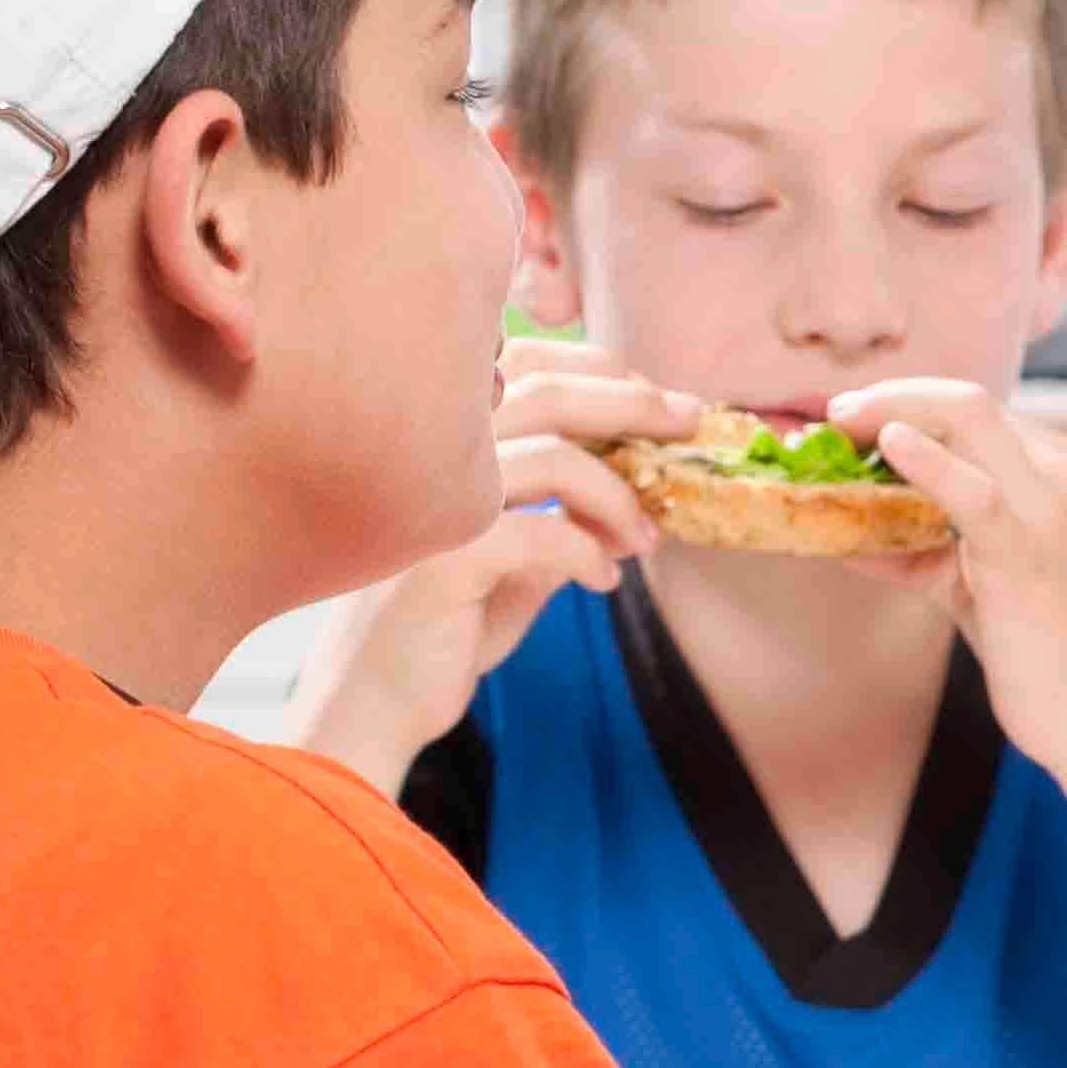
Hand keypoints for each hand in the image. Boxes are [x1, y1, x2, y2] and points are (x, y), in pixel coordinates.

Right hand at [289, 338, 707, 784]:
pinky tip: (602, 582)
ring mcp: (425, 502)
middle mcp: (423, 456)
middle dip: (632, 403)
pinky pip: (541, 532)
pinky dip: (588, 552)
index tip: (656, 402)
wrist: (377, 704)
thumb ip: (563, 505)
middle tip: (689, 420)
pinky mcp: (438, 560)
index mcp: (439, 441)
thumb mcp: (518, 551)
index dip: (597, 370)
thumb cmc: (446, 624)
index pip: (521, 363)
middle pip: (543, 391)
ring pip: (551, 455)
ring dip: (619, 495)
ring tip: (645, 540)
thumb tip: (645, 474)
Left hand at [821, 379, 1066, 782]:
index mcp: (1062, 471)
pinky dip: (925, 461)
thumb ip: (925, 551)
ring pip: (967, 417)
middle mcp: (1062, 474)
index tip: (851, 420)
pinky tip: (888, 444)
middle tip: (832, 417)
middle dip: (888, 396)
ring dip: (889, 411)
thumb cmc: (1049, 656)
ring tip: (837, 427)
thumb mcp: (980, 585)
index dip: (905, 402)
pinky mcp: (1026, 551)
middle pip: (965, 400)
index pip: (975, 411)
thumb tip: (846, 537)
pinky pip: (972, 490)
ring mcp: (1049, 507)